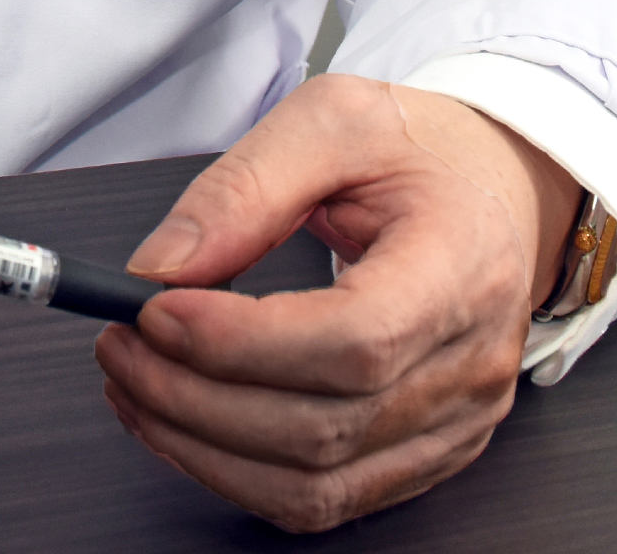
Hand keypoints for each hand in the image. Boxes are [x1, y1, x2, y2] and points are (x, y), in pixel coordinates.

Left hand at [96, 74, 578, 532]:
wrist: (496, 184)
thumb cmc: (421, 150)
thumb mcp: (332, 118)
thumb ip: (244, 186)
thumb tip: (163, 264)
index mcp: (460, 263)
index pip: (356, 341)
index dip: (245, 343)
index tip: (157, 311)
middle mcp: (471, 360)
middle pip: (324, 425)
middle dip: (196, 397)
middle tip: (121, 344)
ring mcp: (456, 420)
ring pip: (318, 482)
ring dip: (203, 447)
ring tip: (136, 383)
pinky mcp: (429, 453)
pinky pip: (328, 498)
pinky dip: (240, 472)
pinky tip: (186, 423)